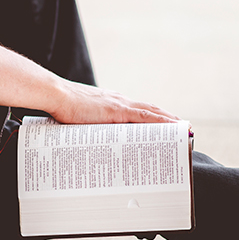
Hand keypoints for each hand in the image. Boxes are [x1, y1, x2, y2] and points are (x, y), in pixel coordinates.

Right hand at [48, 80, 179, 124]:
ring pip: (152, 112)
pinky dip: (161, 122)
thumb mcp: (77, 120)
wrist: (55, 95)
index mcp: (109, 102)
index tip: (161, 122)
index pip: (136, 109)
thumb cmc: (60, 107)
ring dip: (169, 120)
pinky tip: (172, 127)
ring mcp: (119, 105)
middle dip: (166, 118)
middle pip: (149, 109)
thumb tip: (85, 144)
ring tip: (182, 128)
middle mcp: (118, 101)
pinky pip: (146, 117)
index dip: (151, 115)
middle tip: (180, 127)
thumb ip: (86, 128)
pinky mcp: (118, 111)